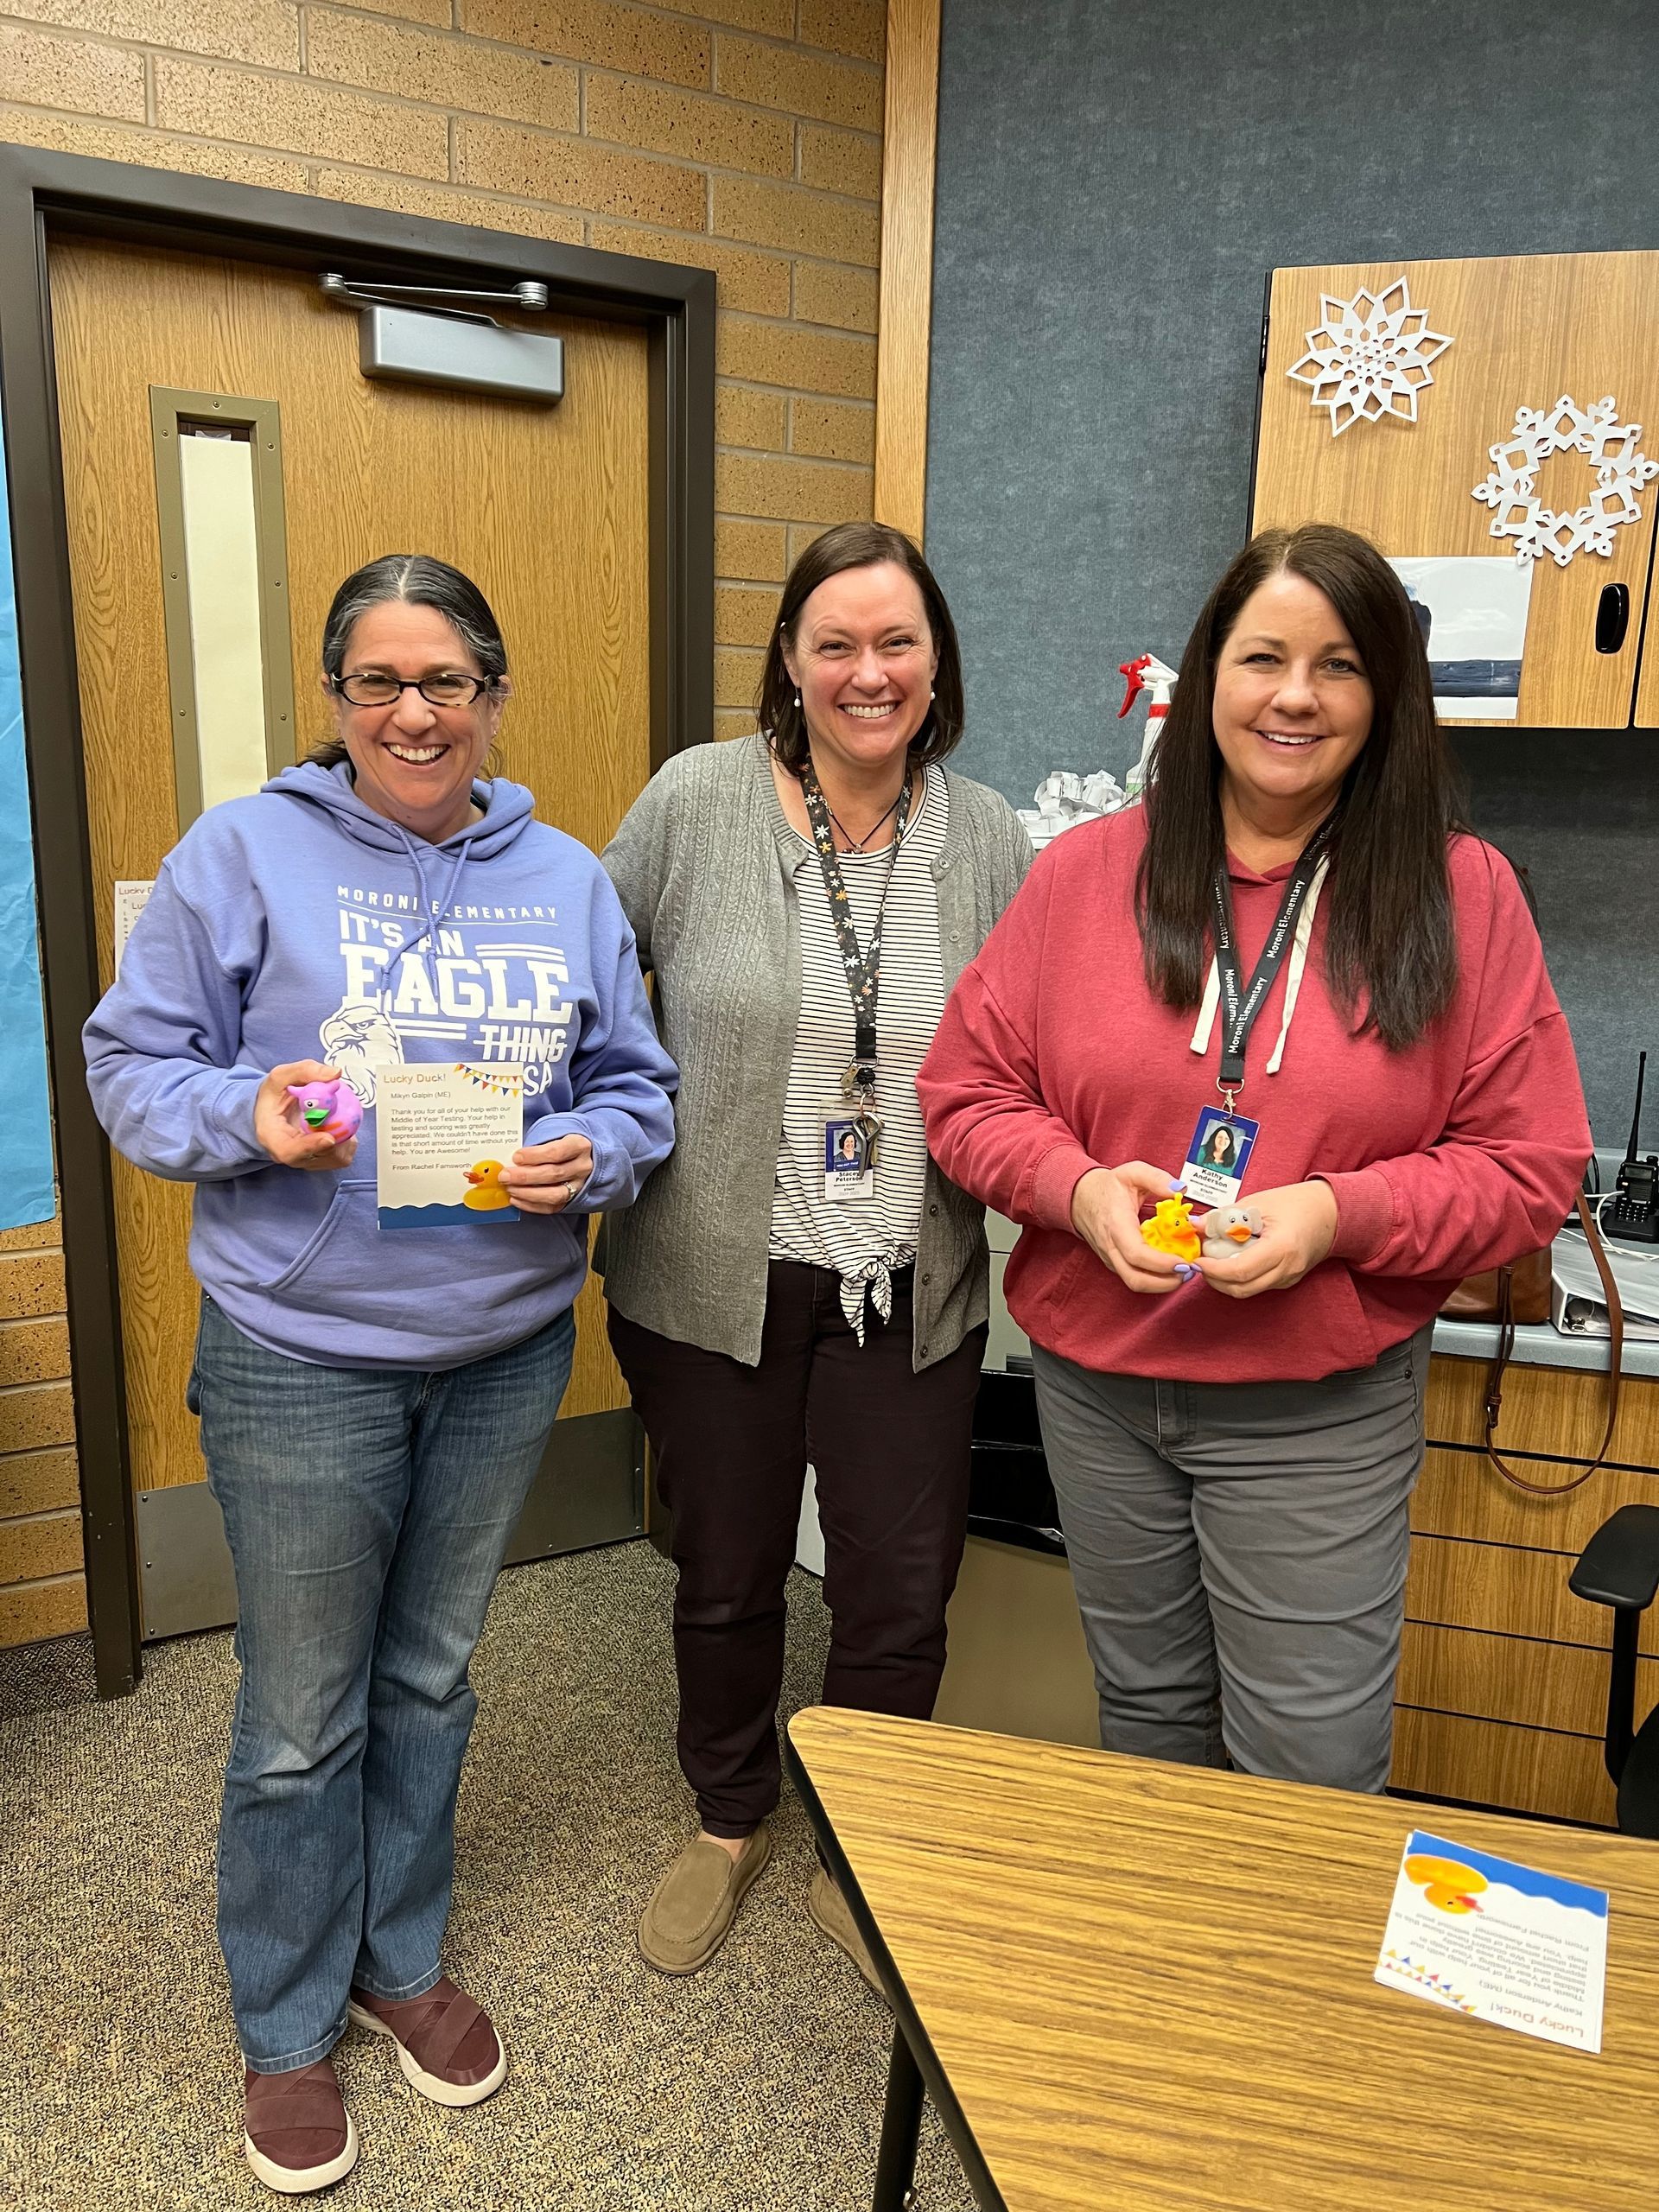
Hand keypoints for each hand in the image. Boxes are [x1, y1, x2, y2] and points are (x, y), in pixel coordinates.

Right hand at [253, 1061, 357, 1170]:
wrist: (273, 1110)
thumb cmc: (274, 1095)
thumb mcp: (281, 1076)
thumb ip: (305, 1071)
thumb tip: (335, 1073)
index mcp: (271, 1137)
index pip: (288, 1152)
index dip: (310, 1147)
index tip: (329, 1138)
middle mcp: (287, 1155)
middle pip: (318, 1156)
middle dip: (337, 1136)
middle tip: (344, 1114)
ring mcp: (305, 1161)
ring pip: (334, 1158)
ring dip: (344, 1136)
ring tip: (338, 1116)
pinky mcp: (320, 1161)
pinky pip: (341, 1156)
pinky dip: (347, 1140)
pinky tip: (339, 1124)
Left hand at [497, 1133, 595, 1214]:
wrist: (584, 1157)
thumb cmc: (563, 1144)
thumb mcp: (556, 1135)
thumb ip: (538, 1144)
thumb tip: (512, 1158)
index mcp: (580, 1145)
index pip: (557, 1152)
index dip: (534, 1156)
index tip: (516, 1157)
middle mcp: (583, 1167)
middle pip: (554, 1174)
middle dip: (525, 1176)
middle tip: (505, 1175)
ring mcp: (580, 1185)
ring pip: (554, 1194)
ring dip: (528, 1193)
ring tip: (510, 1188)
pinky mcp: (573, 1200)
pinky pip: (552, 1207)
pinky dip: (531, 1205)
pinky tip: (516, 1199)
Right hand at [1070, 1162, 1188, 1295]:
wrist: (1080, 1198)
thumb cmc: (1107, 1187)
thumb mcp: (1132, 1172)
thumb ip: (1157, 1178)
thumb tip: (1180, 1189)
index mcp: (1116, 1225)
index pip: (1136, 1254)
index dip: (1161, 1263)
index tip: (1184, 1261)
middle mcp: (1111, 1247)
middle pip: (1135, 1279)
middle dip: (1165, 1282)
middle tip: (1189, 1271)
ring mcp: (1111, 1258)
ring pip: (1135, 1283)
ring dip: (1162, 1284)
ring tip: (1184, 1272)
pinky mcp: (1115, 1263)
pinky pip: (1134, 1277)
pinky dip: (1155, 1279)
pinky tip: (1171, 1268)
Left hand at [1196, 1180, 1337, 1299]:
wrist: (1329, 1212)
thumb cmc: (1296, 1203)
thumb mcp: (1257, 1203)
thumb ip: (1224, 1216)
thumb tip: (1195, 1225)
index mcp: (1282, 1247)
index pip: (1240, 1271)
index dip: (1213, 1269)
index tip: (1197, 1260)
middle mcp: (1287, 1269)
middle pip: (1241, 1288)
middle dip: (1214, 1279)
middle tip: (1201, 1261)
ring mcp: (1289, 1278)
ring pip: (1248, 1291)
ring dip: (1225, 1280)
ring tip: (1213, 1259)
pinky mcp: (1287, 1281)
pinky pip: (1257, 1285)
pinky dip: (1239, 1278)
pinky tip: (1231, 1260)